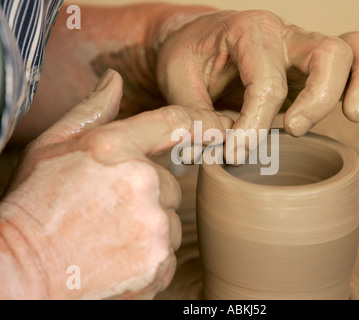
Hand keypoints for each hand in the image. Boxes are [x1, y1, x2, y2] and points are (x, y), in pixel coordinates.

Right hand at [0, 69, 229, 298]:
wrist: (22, 267)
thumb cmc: (36, 204)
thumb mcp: (52, 146)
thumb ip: (92, 110)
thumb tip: (115, 81)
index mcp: (115, 148)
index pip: (175, 124)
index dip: (206, 121)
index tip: (225, 124)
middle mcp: (142, 184)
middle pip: (171, 186)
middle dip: (149, 196)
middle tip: (111, 209)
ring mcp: (152, 226)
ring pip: (170, 221)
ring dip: (149, 227)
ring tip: (110, 235)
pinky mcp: (157, 264)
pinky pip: (167, 254)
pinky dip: (149, 257)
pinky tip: (117, 256)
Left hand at [155, 10, 358, 138]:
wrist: (194, 40)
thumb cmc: (187, 56)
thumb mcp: (178, 80)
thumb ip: (197, 113)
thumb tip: (221, 149)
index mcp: (249, 31)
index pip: (267, 82)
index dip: (254, 124)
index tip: (237, 153)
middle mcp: (285, 35)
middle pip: (328, 54)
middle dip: (319, 98)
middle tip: (294, 130)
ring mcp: (304, 50)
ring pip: (355, 53)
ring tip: (354, 116)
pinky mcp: (313, 70)